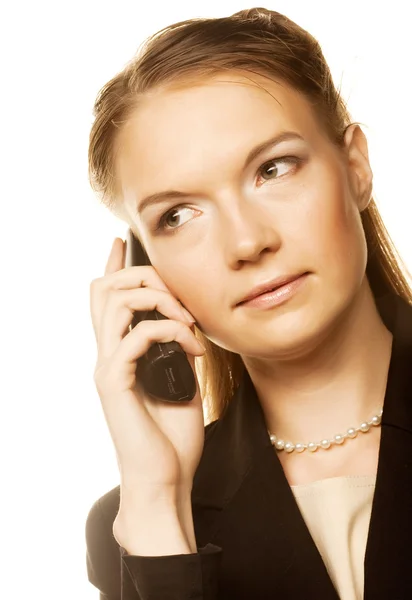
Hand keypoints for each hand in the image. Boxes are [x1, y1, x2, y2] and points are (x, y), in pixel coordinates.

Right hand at [90, 238, 205, 503]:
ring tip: (189, 324)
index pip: (104, 299)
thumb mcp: (181, 380)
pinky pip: (137, 336)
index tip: (121, 241)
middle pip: (104, 288)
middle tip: (181, 298)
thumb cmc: (172, 436)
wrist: (164, 480)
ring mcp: (108, 368)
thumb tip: (187, 324)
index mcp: (120, 353)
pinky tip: (194, 348)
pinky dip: (171, 332)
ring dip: (159, 301)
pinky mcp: (115, 383)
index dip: (112, 266)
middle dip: (145, 278)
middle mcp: (107, 355)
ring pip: (115, 302)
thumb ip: (176, 350)